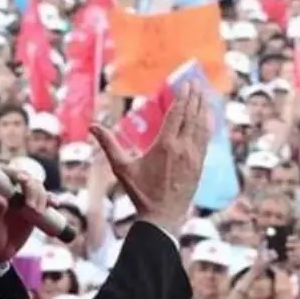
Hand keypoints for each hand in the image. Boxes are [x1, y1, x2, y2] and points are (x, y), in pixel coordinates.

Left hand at [0, 171, 48, 265]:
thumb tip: (0, 198)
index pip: (8, 175)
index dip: (17, 173)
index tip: (23, 180)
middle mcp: (11, 193)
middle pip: (27, 180)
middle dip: (33, 190)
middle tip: (31, 207)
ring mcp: (23, 201)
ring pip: (38, 190)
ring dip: (42, 197)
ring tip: (38, 213)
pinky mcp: (32, 212)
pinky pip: (44, 203)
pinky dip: (50, 202)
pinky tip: (54, 204)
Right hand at [90, 83, 210, 236]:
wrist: (163, 217)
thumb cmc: (140, 193)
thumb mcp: (122, 168)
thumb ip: (108, 145)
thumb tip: (92, 126)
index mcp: (165, 145)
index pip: (177, 114)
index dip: (183, 97)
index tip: (186, 83)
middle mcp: (183, 149)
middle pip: (192, 116)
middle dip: (195, 97)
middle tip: (197, 81)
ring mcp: (194, 157)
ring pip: (201, 127)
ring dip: (203, 109)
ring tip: (204, 94)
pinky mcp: (200, 166)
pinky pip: (205, 140)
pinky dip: (206, 125)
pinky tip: (207, 118)